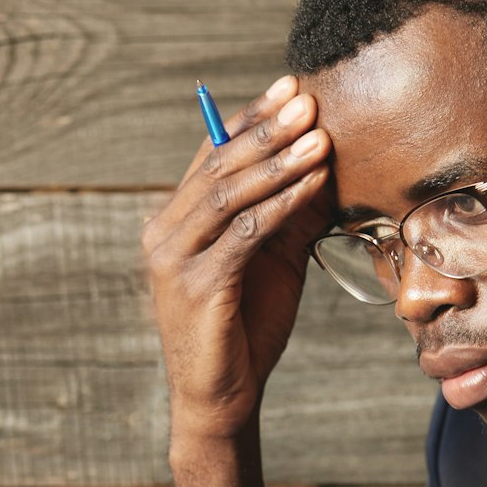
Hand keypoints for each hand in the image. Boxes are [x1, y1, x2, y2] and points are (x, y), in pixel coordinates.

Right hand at [140, 75, 332, 486]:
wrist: (221, 398)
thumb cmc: (244, 330)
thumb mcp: (270, 261)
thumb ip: (286, 214)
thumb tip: (323, 161)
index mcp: (174, 223)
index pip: (212, 156)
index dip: (250, 120)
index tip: (289, 88)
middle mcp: (163, 234)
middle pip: (219, 168)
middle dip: (266, 131)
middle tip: (306, 100)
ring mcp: (175, 260)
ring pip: (229, 195)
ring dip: (278, 162)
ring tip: (319, 136)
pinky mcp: (198, 286)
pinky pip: (244, 233)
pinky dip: (281, 204)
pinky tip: (312, 184)